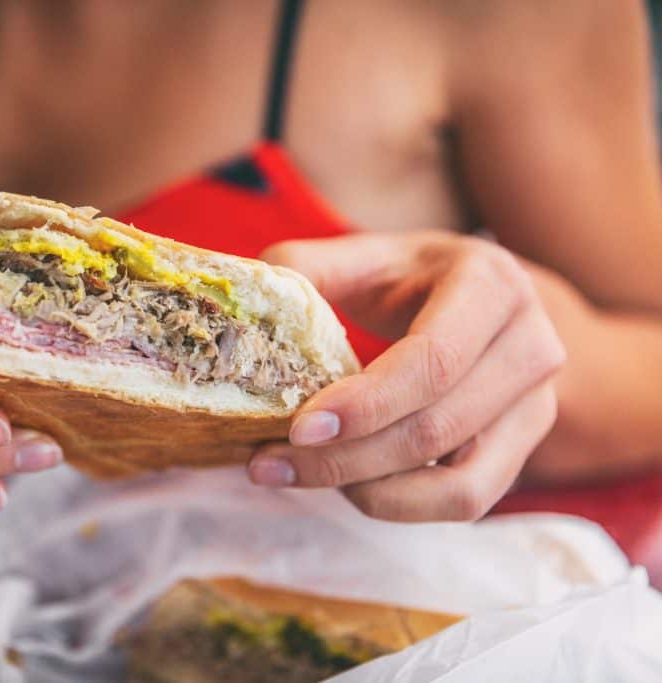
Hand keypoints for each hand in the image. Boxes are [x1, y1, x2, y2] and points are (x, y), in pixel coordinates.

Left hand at [248, 232, 565, 520]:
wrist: (474, 301)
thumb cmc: (406, 278)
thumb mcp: (358, 257)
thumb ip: (302, 271)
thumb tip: (253, 308)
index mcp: (491, 283)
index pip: (435, 360)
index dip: (368, 403)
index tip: (299, 428)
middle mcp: (531, 344)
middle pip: (439, 428)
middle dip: (347, 457)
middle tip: (268, 463)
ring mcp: (537, 404)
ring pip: (458, 482)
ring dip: (370, 491)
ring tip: (300, 474)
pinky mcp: (523, 449)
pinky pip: (467, 501)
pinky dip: (401, 504)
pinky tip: (348, 484)